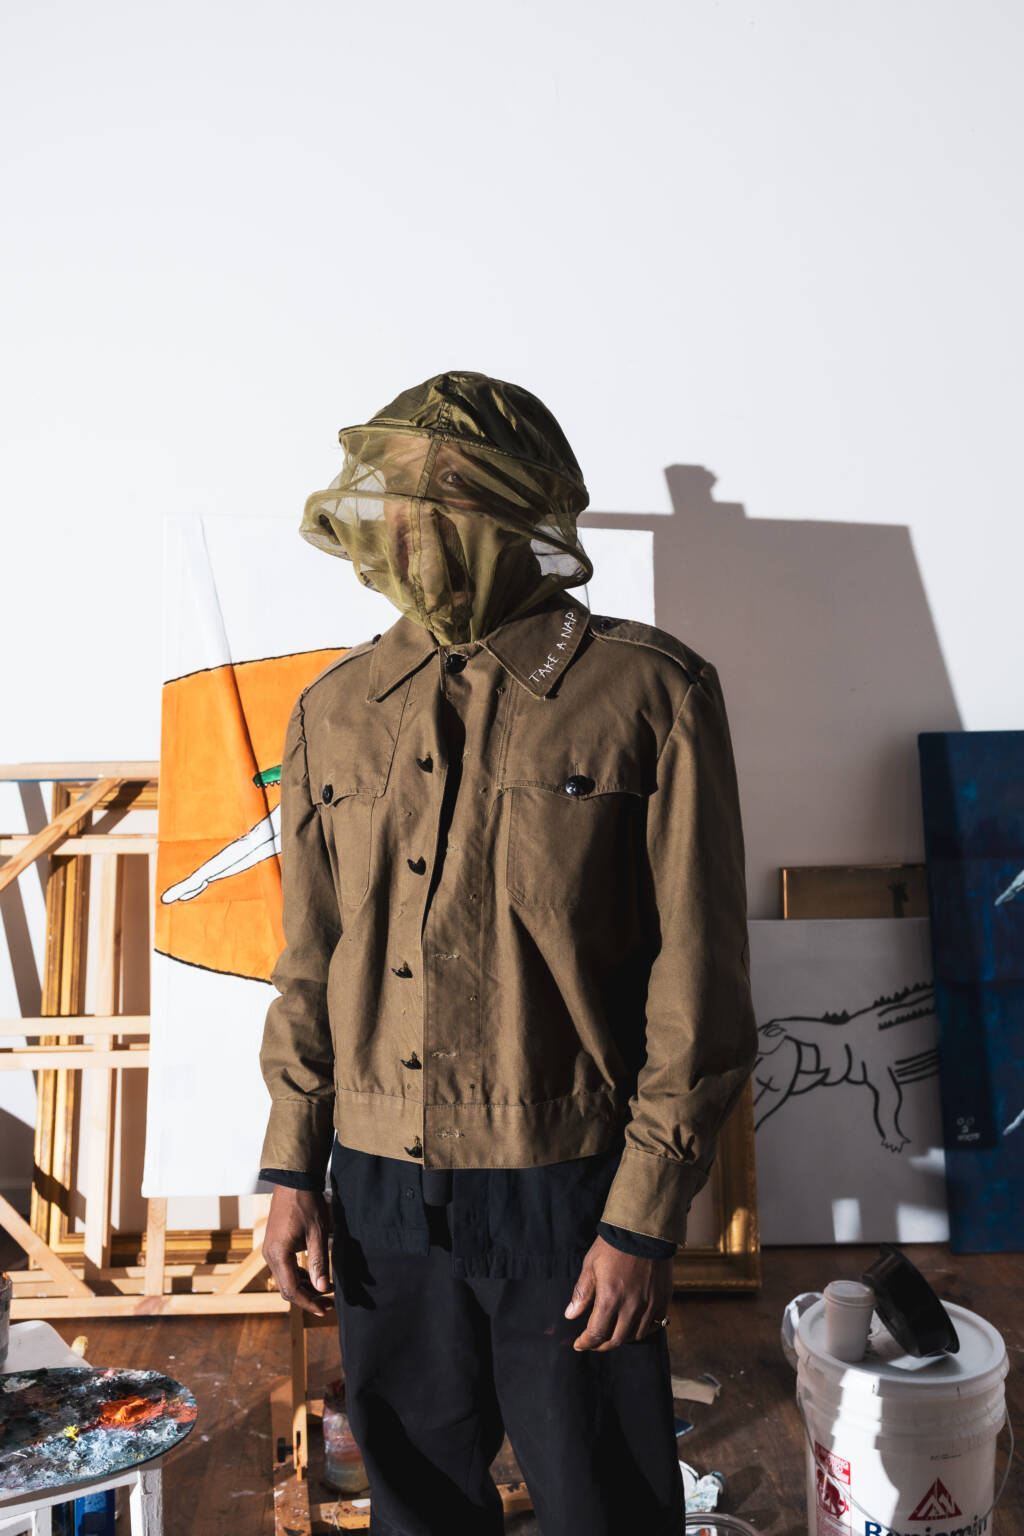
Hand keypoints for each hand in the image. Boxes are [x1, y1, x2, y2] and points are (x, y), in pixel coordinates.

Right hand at [262, 1186, 333, 1316]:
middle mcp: (270, 1256)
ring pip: (286, 1279)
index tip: (324, 1309)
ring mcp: (271, 1251)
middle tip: (329, 1303)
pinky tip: (315, 1277)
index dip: (308, 1302)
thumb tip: (321, 1289)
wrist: (294, 1182)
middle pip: (287, 1288)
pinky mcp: (275, 1246)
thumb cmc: (306, 1205)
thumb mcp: (317, 1234)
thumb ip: (319, 1262)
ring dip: (305, 1288)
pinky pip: (285, 1269)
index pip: (291, 1290)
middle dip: (308, 1298)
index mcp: (278, 1255)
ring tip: (326, 1291)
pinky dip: (300, 1276)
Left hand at [564, 1234, 672, 1350]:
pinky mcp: (663, 1300)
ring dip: (622, 1338)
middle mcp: (631, 1307)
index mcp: (610, 1299)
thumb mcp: (591, 1266)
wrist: (643, 1230)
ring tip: (613, 1333)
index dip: (586, 1342)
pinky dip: (643, 1330)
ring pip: (635, 1335)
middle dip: (602, 1344)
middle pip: (616, 1339)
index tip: (579, 1344)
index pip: (596, 1333)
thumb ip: (582, 1293)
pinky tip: (635, 1326)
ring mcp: (650, 1305)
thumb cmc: (613, 1246)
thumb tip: (570, 1315)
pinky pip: (655, 1325)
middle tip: (594, 1343)